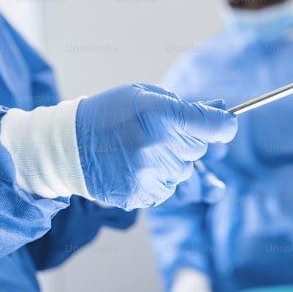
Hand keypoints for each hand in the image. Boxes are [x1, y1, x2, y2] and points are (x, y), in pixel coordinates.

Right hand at [76, 85, 236, 209]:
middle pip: (200, 149)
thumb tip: (221, 108)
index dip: (223, 125)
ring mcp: (150, 175)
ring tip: (142, 150)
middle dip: (187, 140)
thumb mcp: (145, 95)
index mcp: (160, 116)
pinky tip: (134, 166)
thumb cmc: (109, 114)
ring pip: (184, 172)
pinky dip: (157, 179)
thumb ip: (185, 105)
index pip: (216, 127)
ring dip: (172, 162)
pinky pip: (167, 189)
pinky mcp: (141, 196)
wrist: (69, 146)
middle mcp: (158, 147)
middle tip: (159, 132)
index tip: (223, 125)